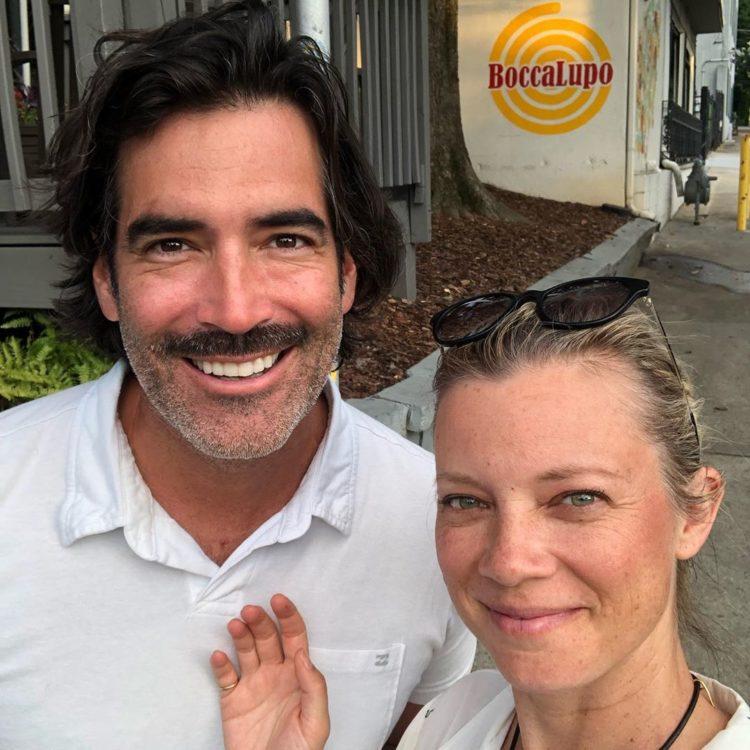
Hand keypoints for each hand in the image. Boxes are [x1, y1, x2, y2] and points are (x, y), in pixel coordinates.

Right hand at [210, 594, 328, 749]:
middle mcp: (275, 673)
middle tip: (250, 611)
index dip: (288, 616)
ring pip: (246, 650)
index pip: (294, 637)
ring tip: (235, 624)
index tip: (278, 599)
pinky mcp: (232, 700)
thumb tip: (304, 654)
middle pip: (268, 638)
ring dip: (240, 635)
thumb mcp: (316, 722)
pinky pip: (225, 677)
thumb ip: (314, 687)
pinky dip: (221, 665)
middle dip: (260, 622)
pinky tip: (219, 656)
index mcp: (298, 674)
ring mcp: (253, 684)